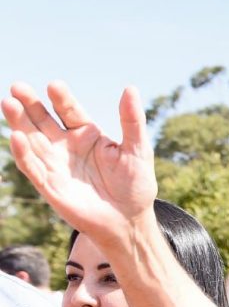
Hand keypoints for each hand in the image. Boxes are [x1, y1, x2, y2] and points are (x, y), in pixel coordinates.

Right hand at [3, 82, 157, 247]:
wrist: (129, 221)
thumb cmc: (135, 185)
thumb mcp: (138, 150)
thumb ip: (131, 121)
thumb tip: (130, 89)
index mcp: (87, 134)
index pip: (69, 110)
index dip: (61, 98)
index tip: (54, 85)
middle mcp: (66, 146)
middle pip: (43, 120)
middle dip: (30, 104)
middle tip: (18, 87)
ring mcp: (56, 165)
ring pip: (32, 140)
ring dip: (19, 123)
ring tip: (8, 103)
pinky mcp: (50, 186)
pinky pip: (33, 167)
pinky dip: (24, 154)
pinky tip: (17, 137)